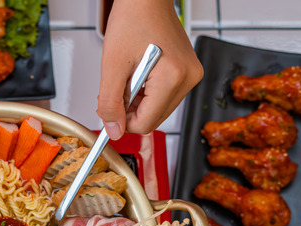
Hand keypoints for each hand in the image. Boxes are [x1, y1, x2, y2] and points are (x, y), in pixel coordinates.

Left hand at [97, 0, 202, 139]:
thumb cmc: (133, 19)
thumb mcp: (112, 66)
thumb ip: (110, 103)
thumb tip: (114, 131)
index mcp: (174, 77)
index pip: (146, 123)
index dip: (123, 121)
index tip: (109, 110)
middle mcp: (188, 78)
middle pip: (153, 118)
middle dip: (130, 110)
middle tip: (117, 87)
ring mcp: (190, 75)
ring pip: (157, 109)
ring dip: (137, 100)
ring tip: (128, 75)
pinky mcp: (186, 72)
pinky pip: (163, 95)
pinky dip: (145, 92)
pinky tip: (137, 73)